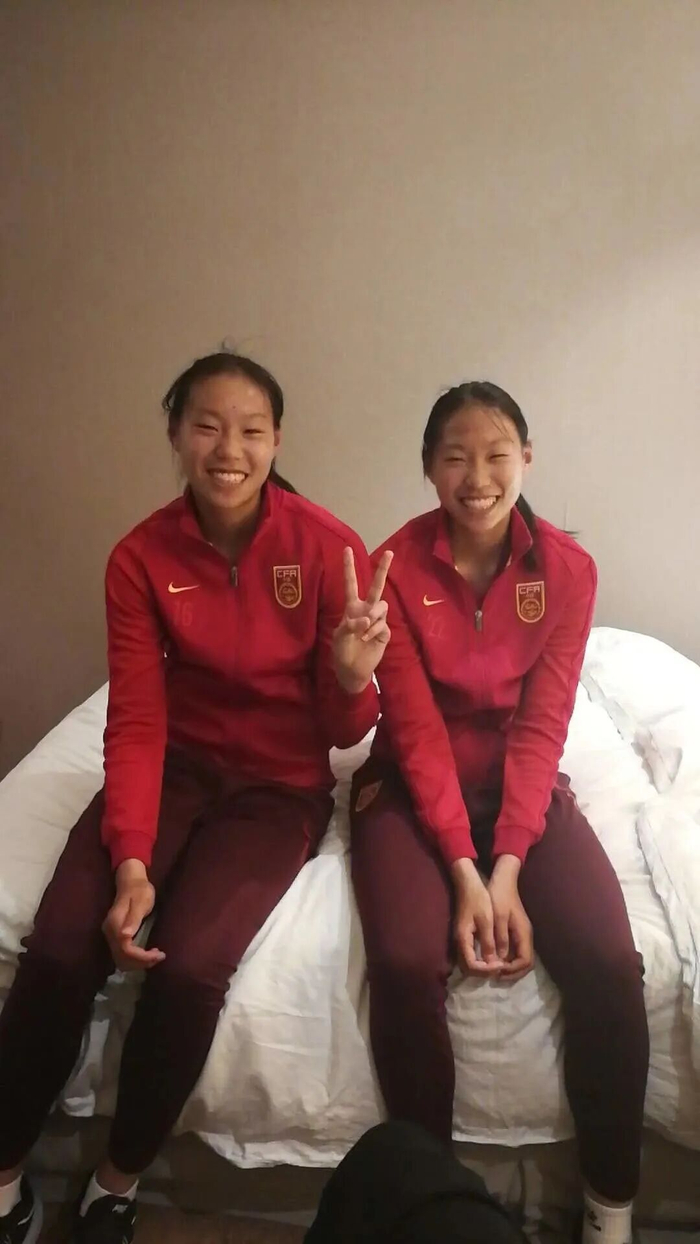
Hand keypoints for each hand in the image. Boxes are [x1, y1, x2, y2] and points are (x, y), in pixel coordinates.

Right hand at [102, 859, 164, 971]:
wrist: (130, 882)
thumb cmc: (139, 890)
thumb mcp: (141, 902)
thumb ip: (133, 919)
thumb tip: (125, 936)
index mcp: (115, 924)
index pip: (125, 950)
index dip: (141, 957)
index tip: (159, 954)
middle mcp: (109, 932)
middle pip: (122, 958)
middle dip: (141, 962)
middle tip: (160, 955)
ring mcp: (110, 935)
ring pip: (121, 960)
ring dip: (138, 963)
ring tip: (155, 956)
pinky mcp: (114, 937)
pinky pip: (122, 955)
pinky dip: (134, 959)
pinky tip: (147, 953)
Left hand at [332, 548, 392, 692]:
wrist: (352, 670)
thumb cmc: (342, 651)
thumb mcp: (340, 636)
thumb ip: (351, 624)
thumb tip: (367, 618)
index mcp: (352, 607)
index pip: (350, 584)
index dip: (349, 568)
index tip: (347, 549)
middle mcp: (366, 610)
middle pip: (376, 586)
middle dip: (382, 570)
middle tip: (390, 553)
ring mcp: (377, 620)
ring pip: (381, 606)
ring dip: (373, 615)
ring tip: (364, 629)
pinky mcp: (384, 631)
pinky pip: (382, 624)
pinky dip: (373, 631)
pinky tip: (367, 639)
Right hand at [452, 859, 504, 975]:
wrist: (468, 885)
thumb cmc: (478, 899)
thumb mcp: (486, 920)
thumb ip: (488, 942)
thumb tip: (492, 962)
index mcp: (463, 939)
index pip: (471, 966)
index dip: (486, 970)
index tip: (500, 965)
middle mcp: (459, 943)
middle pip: (468, 969)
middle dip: (484, 972)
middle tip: (500, 967)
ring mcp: (460, 941)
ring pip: (468, 964)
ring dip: (482, 968)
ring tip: (498, 964)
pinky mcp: (464, 938)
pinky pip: (470, 956)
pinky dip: (480, 961)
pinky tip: (492, 957)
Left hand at [487, 856, 533, 981]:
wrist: (503, 880)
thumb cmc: (499, 896)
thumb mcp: (498, 917)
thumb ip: (500, 938)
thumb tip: (498, 960)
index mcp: (524, 933)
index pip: (525, 961)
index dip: (512, 970)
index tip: (497, 971)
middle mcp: (526, 936)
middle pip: (526, 963)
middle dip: (512, 972)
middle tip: (495, 976)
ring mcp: (522, 934)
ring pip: (521, 958)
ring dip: (510, 967)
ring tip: (494, 970)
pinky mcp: (516, 931)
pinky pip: (516, 952)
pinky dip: (508, 959)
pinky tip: (495, 959)